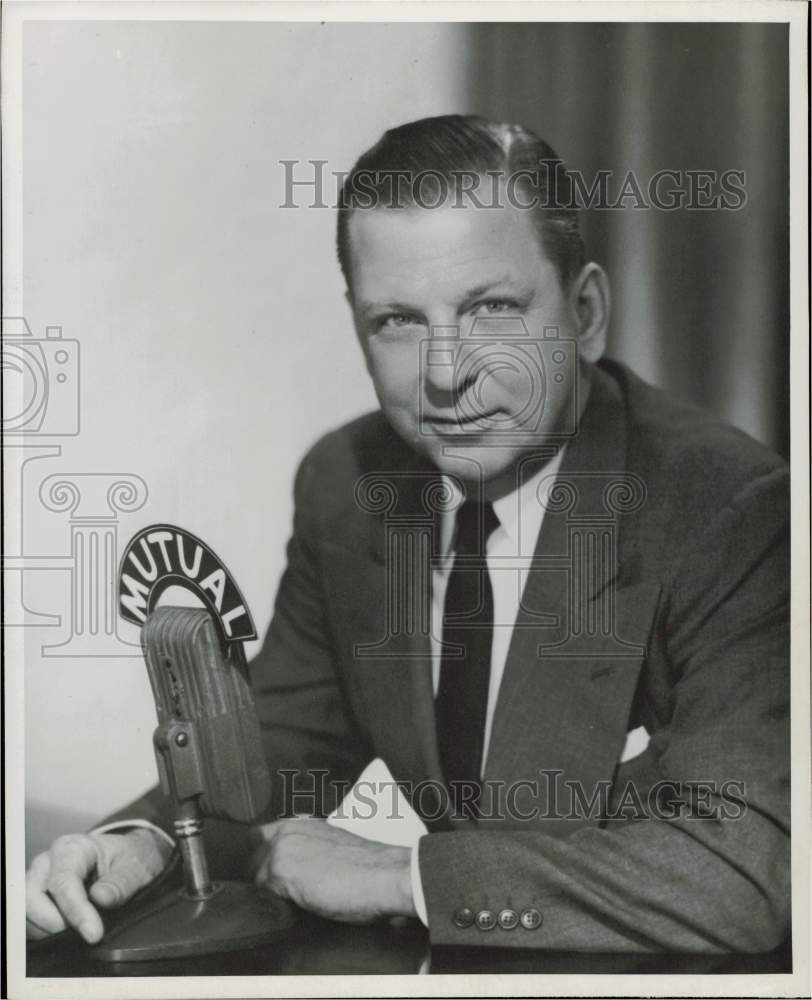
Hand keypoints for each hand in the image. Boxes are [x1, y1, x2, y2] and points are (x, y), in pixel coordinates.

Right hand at [26, 829, 172, 943]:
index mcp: (72, 848)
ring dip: (46, 930)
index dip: (76, 911)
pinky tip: (67, 933)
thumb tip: (100, 898)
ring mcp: (38, 880)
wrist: (126, 858)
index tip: (94, 934)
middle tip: (82, 934)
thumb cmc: (128, 859)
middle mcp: (48, 862)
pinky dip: (42, 932)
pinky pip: (27, 921)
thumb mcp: (136, 867)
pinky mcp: (36, 899)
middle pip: (31, 896)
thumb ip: (121, 883)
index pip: (63, 881)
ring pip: (25, 911)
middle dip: (52, 922)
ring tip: (78, 933)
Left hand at [250, 817, 414, 923]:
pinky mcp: (279, 871)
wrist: (382, 874)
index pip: (259, 837)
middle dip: (261, 876)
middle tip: (282, 894)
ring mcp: (280, 849)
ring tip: (297, 902)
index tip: (268, 873)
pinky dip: (276, 904)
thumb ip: (309, 851)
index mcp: (300, 824)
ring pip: (255, 878)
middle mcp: (286, 830)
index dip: (262, 857)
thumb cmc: (368, 867)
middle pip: (251, 857)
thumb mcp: (333, 848)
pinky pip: (264, 894)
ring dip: (270, 892)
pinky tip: (298, 906)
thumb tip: (300, 870)